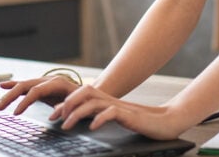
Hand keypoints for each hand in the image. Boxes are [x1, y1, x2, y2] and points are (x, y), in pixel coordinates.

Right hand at [0, 75, 79, 114]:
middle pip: (25, 86)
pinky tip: (4, 86)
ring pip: (23, 85)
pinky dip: (15, 86)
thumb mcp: (79, 105)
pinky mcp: (43, 86)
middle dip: (10, 97)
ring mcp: (45, 82)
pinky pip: (26, 86)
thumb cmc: (86, 101)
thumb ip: (67, 107)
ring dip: (9, 94)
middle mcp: (49, 80)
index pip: (36, 91)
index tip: (16, 113)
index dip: (24, 102)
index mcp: (57, 83)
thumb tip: (56, 113)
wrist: (91, 94)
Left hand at [51, 85, 190, 140]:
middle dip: (67, 103)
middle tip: (55, 117)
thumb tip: (83, 122)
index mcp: (105, 101)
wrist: (166, 122)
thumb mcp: (116, 119)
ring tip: (67, 125)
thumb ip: (100, 117)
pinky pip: (111, 113)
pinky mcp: (129, 115)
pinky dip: (99, 119)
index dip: (64, 103)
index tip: (52, 115)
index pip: (80, 95)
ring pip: (93, 102)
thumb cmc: (140, 123)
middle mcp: (110, 101)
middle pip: (83, 92)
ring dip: (77, 113)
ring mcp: (119, 107)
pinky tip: (93, 128)